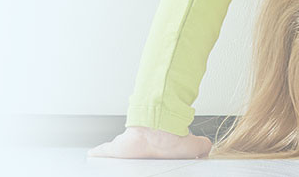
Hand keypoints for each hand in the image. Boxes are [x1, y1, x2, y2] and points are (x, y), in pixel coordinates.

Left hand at [87, 126, 211, 158]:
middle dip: (129, 157)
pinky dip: (97, 152)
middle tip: (131, 165)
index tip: (148, 160)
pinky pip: (104, 151)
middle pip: (131, 153)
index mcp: (155, 147)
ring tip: (109, 166)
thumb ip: (202, 146)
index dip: (148, 156)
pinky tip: (92, 155)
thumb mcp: (194, 146)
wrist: (160, 132)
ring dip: (113, 156)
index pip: (149, 153)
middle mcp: (139, 147)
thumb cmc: (173, 139)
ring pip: (116, 152)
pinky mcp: (117, 148)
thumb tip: (207, 148)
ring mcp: (127, 146)